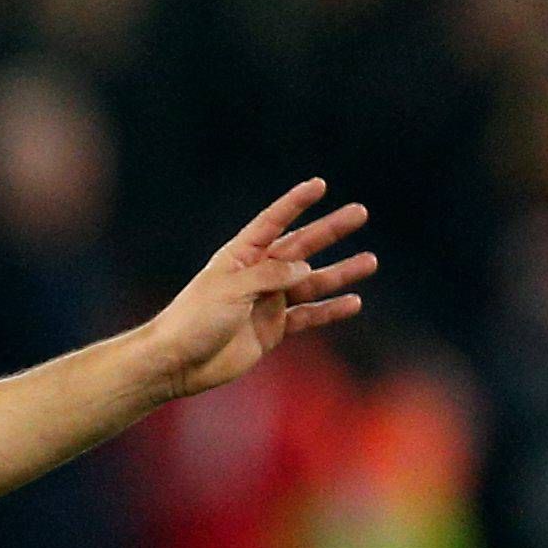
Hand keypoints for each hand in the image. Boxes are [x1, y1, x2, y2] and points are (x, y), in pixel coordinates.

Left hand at [139, 180, 376, 398]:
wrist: (176, 363)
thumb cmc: (194, 319)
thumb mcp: (232, 289)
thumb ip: (271, 276)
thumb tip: (306, 268)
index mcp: (240, 257)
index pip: (272, 222)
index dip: (294, 203)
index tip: (319, 184)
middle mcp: (256, 276)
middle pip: (301, 247)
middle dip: (330, 230)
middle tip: (360, 212)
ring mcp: (266, 303)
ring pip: (311, 283)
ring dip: (341, 272)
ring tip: (370, 261)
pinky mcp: (271, 330)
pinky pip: (307, 317)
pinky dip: (329, 311)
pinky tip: (354, 302)